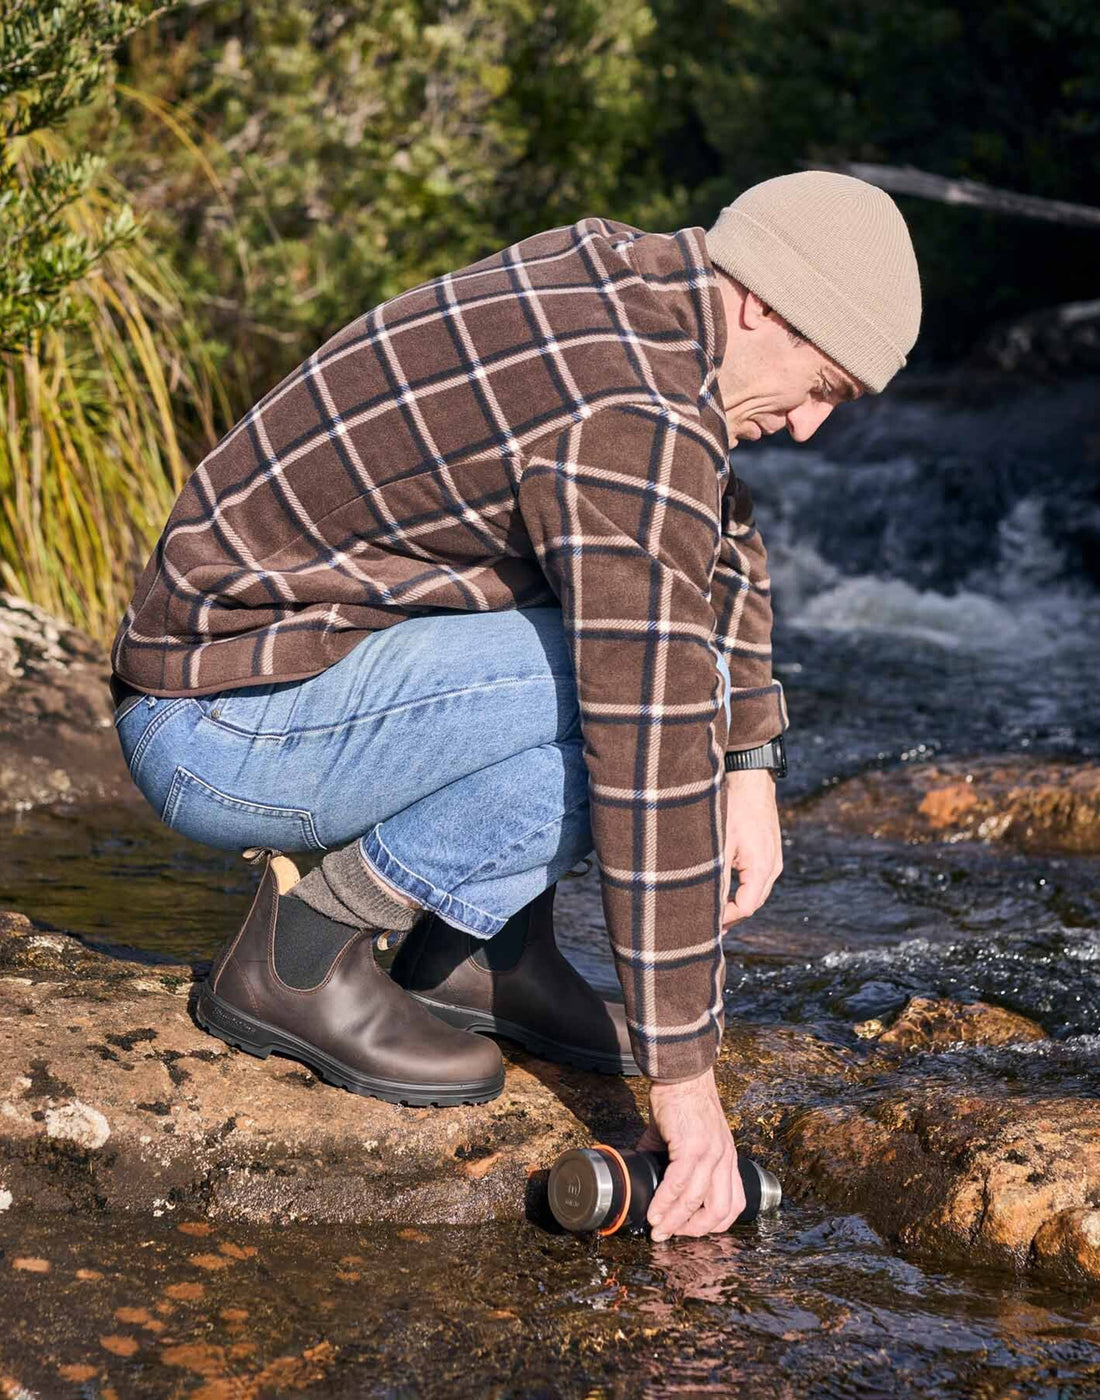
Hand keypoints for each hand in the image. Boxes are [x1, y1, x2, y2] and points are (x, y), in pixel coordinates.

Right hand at [635, 1066, 744, 1240]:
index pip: (733, 1204)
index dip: (713, 1225)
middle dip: (695, 1232)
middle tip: (672, 1236)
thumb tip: (647, 1175)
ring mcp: (711, 1153)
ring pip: (698, 1202)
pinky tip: (654, 1212)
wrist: (681, 1073)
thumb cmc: (682, 1101)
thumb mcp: (687, 1136)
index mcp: (727, 1159)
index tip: (689, 1230)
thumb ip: (670, 1159)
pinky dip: (665, 1203)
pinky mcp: (693, 1146)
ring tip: (658, 1230)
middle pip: (720, 1212)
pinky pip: (679, 1184)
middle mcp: (725, 1159)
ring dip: (676, 1222)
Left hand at [722, 768, 781, 928]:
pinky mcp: (769, 852)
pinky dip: (742, 889)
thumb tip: (707, 905)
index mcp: (762, 867)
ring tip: (713, 913)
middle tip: (706, 926)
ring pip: (756, 892)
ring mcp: (773, 859)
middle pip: (753, 904)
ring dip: (736, 903)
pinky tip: (725, 891)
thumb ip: (717, 877)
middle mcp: (773, 867)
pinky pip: (757, 879)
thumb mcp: (720, 844)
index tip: (703, 919)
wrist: (751, 779)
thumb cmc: (734, 807)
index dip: (725, 917)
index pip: (745, 908)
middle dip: (730, 915)